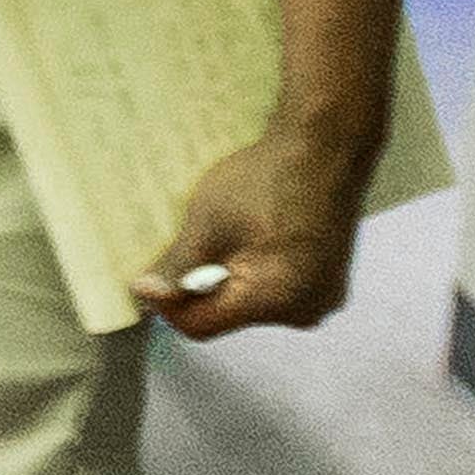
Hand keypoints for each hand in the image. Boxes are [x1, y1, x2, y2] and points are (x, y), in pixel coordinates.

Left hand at [137, 121, 370, 337]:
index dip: (168, 306)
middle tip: (194, 247)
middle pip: (229, 316)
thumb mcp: (207, 223)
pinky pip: (279, 291)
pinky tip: (255, 239)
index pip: (201, 326)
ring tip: (230, 238)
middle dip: (201, 289)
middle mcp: (306, 310)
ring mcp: (324, 297)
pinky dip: (258, 273)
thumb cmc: (267, 181)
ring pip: (253, 304)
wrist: (325, 149)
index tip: (152, 280)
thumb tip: (144, 296)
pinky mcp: (330, 282)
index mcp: (274, 300)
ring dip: (230, 279)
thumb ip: (175, 268)